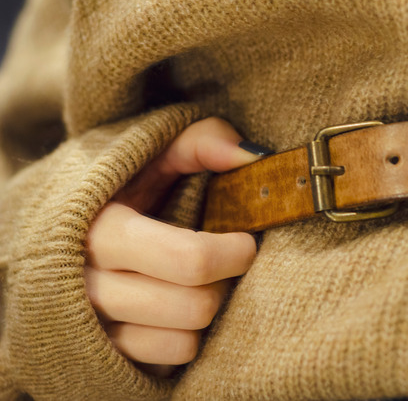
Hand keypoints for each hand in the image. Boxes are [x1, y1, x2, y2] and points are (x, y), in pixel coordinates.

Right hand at [85, 118, 261, 375]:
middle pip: (195, 306)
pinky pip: (170, 358)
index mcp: (100, 230)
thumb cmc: (122, 191)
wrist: (62, 237)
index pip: (190, 260)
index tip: (244, 241)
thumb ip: (199, 143)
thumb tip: (251, 156)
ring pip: (185, 339)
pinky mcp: (105, 356)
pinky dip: (185, 338)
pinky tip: (178, 309)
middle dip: (223, 283)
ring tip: (199, 284)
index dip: (233, 253)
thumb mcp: (150, 157)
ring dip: (205, 312)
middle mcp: (88, 286)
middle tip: (224, 264)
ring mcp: (93, 328)